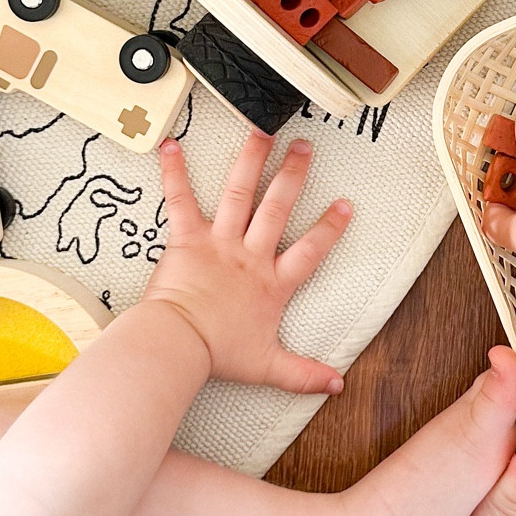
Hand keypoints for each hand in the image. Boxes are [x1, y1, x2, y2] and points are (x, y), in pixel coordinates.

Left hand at [142, 133, 351, 393]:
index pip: (310, 251)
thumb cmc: (219, 355)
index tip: (345, 205)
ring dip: (252, 160)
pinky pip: (180, 200)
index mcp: (272, 283)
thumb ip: (304, 374)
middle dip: (293, 176)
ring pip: (239, 194)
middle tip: (306, 146)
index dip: (330, 228)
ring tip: (262, 130)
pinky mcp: (187, 239)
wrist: (179, 345)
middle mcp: (250, 255)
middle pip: (278, 209)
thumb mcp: (268, 366)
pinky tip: (170, 145)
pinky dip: (174, 173)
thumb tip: (338, 386)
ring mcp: (219, 242)